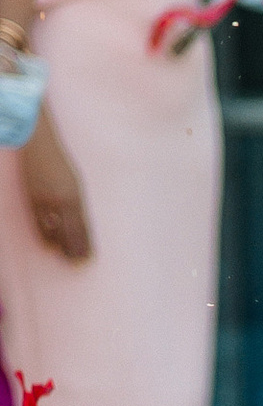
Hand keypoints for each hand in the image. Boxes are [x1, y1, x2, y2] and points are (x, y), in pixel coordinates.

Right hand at [19, 116, 88, 262]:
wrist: (36, 142)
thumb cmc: (59, 160)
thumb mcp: (74, 181)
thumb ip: (76, 202)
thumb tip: (78, 224)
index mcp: (75, 196)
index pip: (82, 229)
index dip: (85, 245)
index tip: (88, 258)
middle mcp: (60, 201)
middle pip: (69, 234)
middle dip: (73, 251)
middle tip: (78, 264)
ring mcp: (44, 200)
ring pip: (52, 232)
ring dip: (59, 246)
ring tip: (64, 257)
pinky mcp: (31, 198)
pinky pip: (38, 223)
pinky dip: (45, 235)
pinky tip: (49, 244)